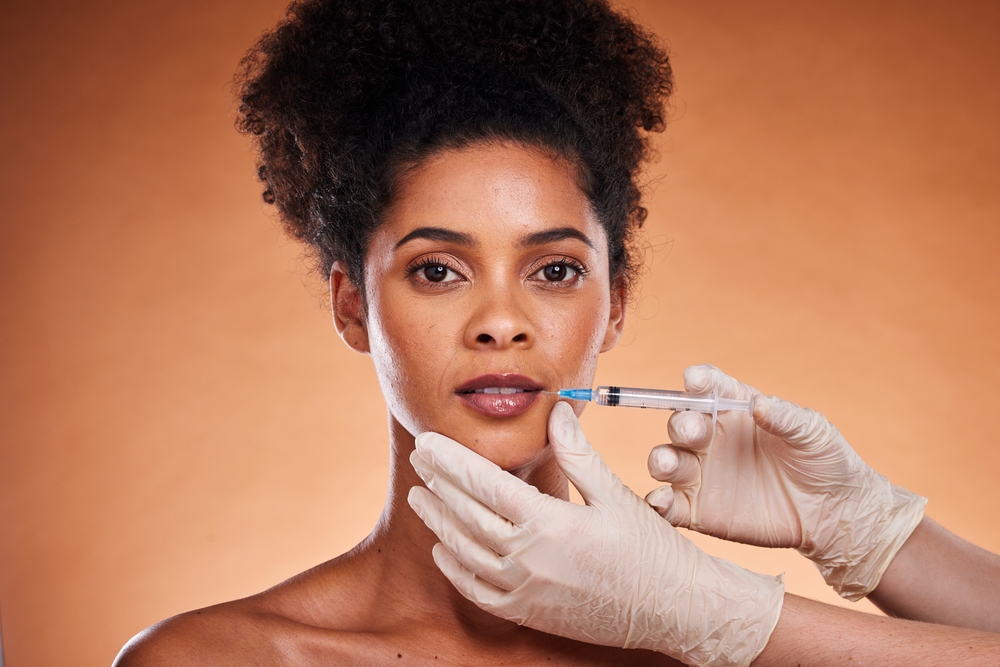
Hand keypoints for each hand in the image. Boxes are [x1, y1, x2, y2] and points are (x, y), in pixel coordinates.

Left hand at [407, 401, 783, 666]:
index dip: (451, 460)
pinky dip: (455, 569)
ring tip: (422, 496)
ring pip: (464, 552)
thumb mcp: (615, 495)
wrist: (675, 610)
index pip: (484, 484)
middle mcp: (530, 559)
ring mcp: (526, 591)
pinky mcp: (529, 614)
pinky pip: (477, 592)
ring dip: (438, 521)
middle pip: (466, 514)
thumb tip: (557, 412)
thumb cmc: (651, 550)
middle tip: (419, 457)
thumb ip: (578, 453)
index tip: (427, 440)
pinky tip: (443, 550)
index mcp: (550, 523)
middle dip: (437, 482)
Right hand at [646, 365, 925, 600]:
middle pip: (680, 422)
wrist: (833, 514)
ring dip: (661, 460)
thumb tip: (759, 405)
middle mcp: (710, 438)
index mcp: (733, 409)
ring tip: (669, 466)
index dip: (698, 381)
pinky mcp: (697, 510)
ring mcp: (700, 474)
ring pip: (665, 461)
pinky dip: (658, 504)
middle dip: (681, 424)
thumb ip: (786, 416)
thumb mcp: (813, 432)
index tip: (696, 381)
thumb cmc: (824, 462)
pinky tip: (662, 503)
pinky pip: (668, 505)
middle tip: (694, 432)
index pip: (707, 387)